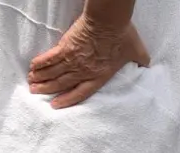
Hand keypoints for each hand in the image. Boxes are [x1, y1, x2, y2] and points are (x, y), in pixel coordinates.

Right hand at [27, 16, 149, 109]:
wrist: (109, 20)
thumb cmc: (123, 35)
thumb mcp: (138, 52)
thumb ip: (141, 62)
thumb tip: (148, 66)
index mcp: (100, 76)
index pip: (81, 93)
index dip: (68, 100)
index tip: (56, 105)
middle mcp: (84, 71)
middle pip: (62, 84)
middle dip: (48, 90)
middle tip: (36, 93)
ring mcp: (73, 60)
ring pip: (54, 73)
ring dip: (41, 78)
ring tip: (32, 83)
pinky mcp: (66, 47)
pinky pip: (50, 58)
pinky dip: (41, 63)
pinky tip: (32, 67)